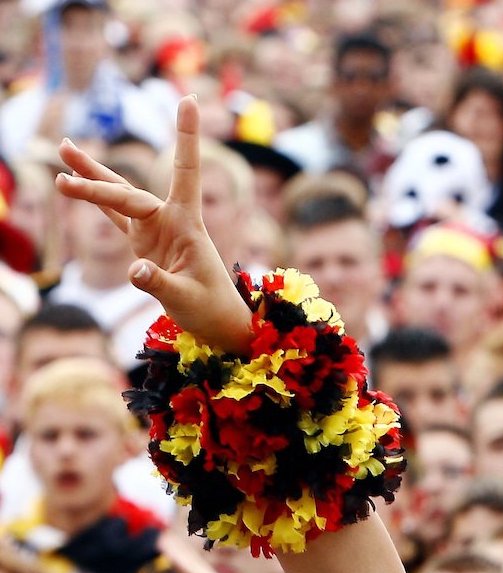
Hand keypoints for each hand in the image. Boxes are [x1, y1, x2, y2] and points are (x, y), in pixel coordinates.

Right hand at [54, 96, 251, 352]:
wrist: (217, 322)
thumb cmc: (209, 309)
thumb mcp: (186, 300)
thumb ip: (159, 284)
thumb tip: (134, 270)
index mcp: (189, 224)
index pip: (186, 172)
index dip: (187, 137)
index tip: (189, 100)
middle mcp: (170, 220)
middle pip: (130, 194)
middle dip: (97, 186)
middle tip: (63, 175)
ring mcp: (155, 230)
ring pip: (119, 197)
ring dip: (92, 177)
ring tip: (64, 148)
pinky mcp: (144, 244)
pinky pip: (115, 217)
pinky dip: (96, 202)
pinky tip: (73, 183)